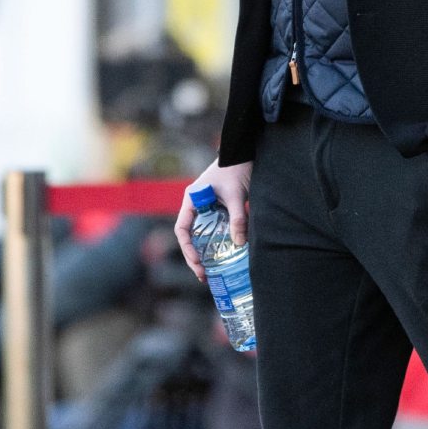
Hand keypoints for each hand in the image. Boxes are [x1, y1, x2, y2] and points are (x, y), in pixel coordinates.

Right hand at [175, 159, 252, 283]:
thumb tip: (240, 243)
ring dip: (205, 253)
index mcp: (192, 200)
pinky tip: (225, 257)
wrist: (245, 153)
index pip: (182, 229)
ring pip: (202, 235)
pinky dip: (218, 244)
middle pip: (190, 236)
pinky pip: (215, 230)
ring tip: (212, 273)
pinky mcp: (220, 210)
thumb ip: (238, 218)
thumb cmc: (236, 168)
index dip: (187, 248)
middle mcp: (196, 206)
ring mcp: (208, 208)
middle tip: (204, 276)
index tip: (198, 261)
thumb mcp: (236, 195)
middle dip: (194, 257)